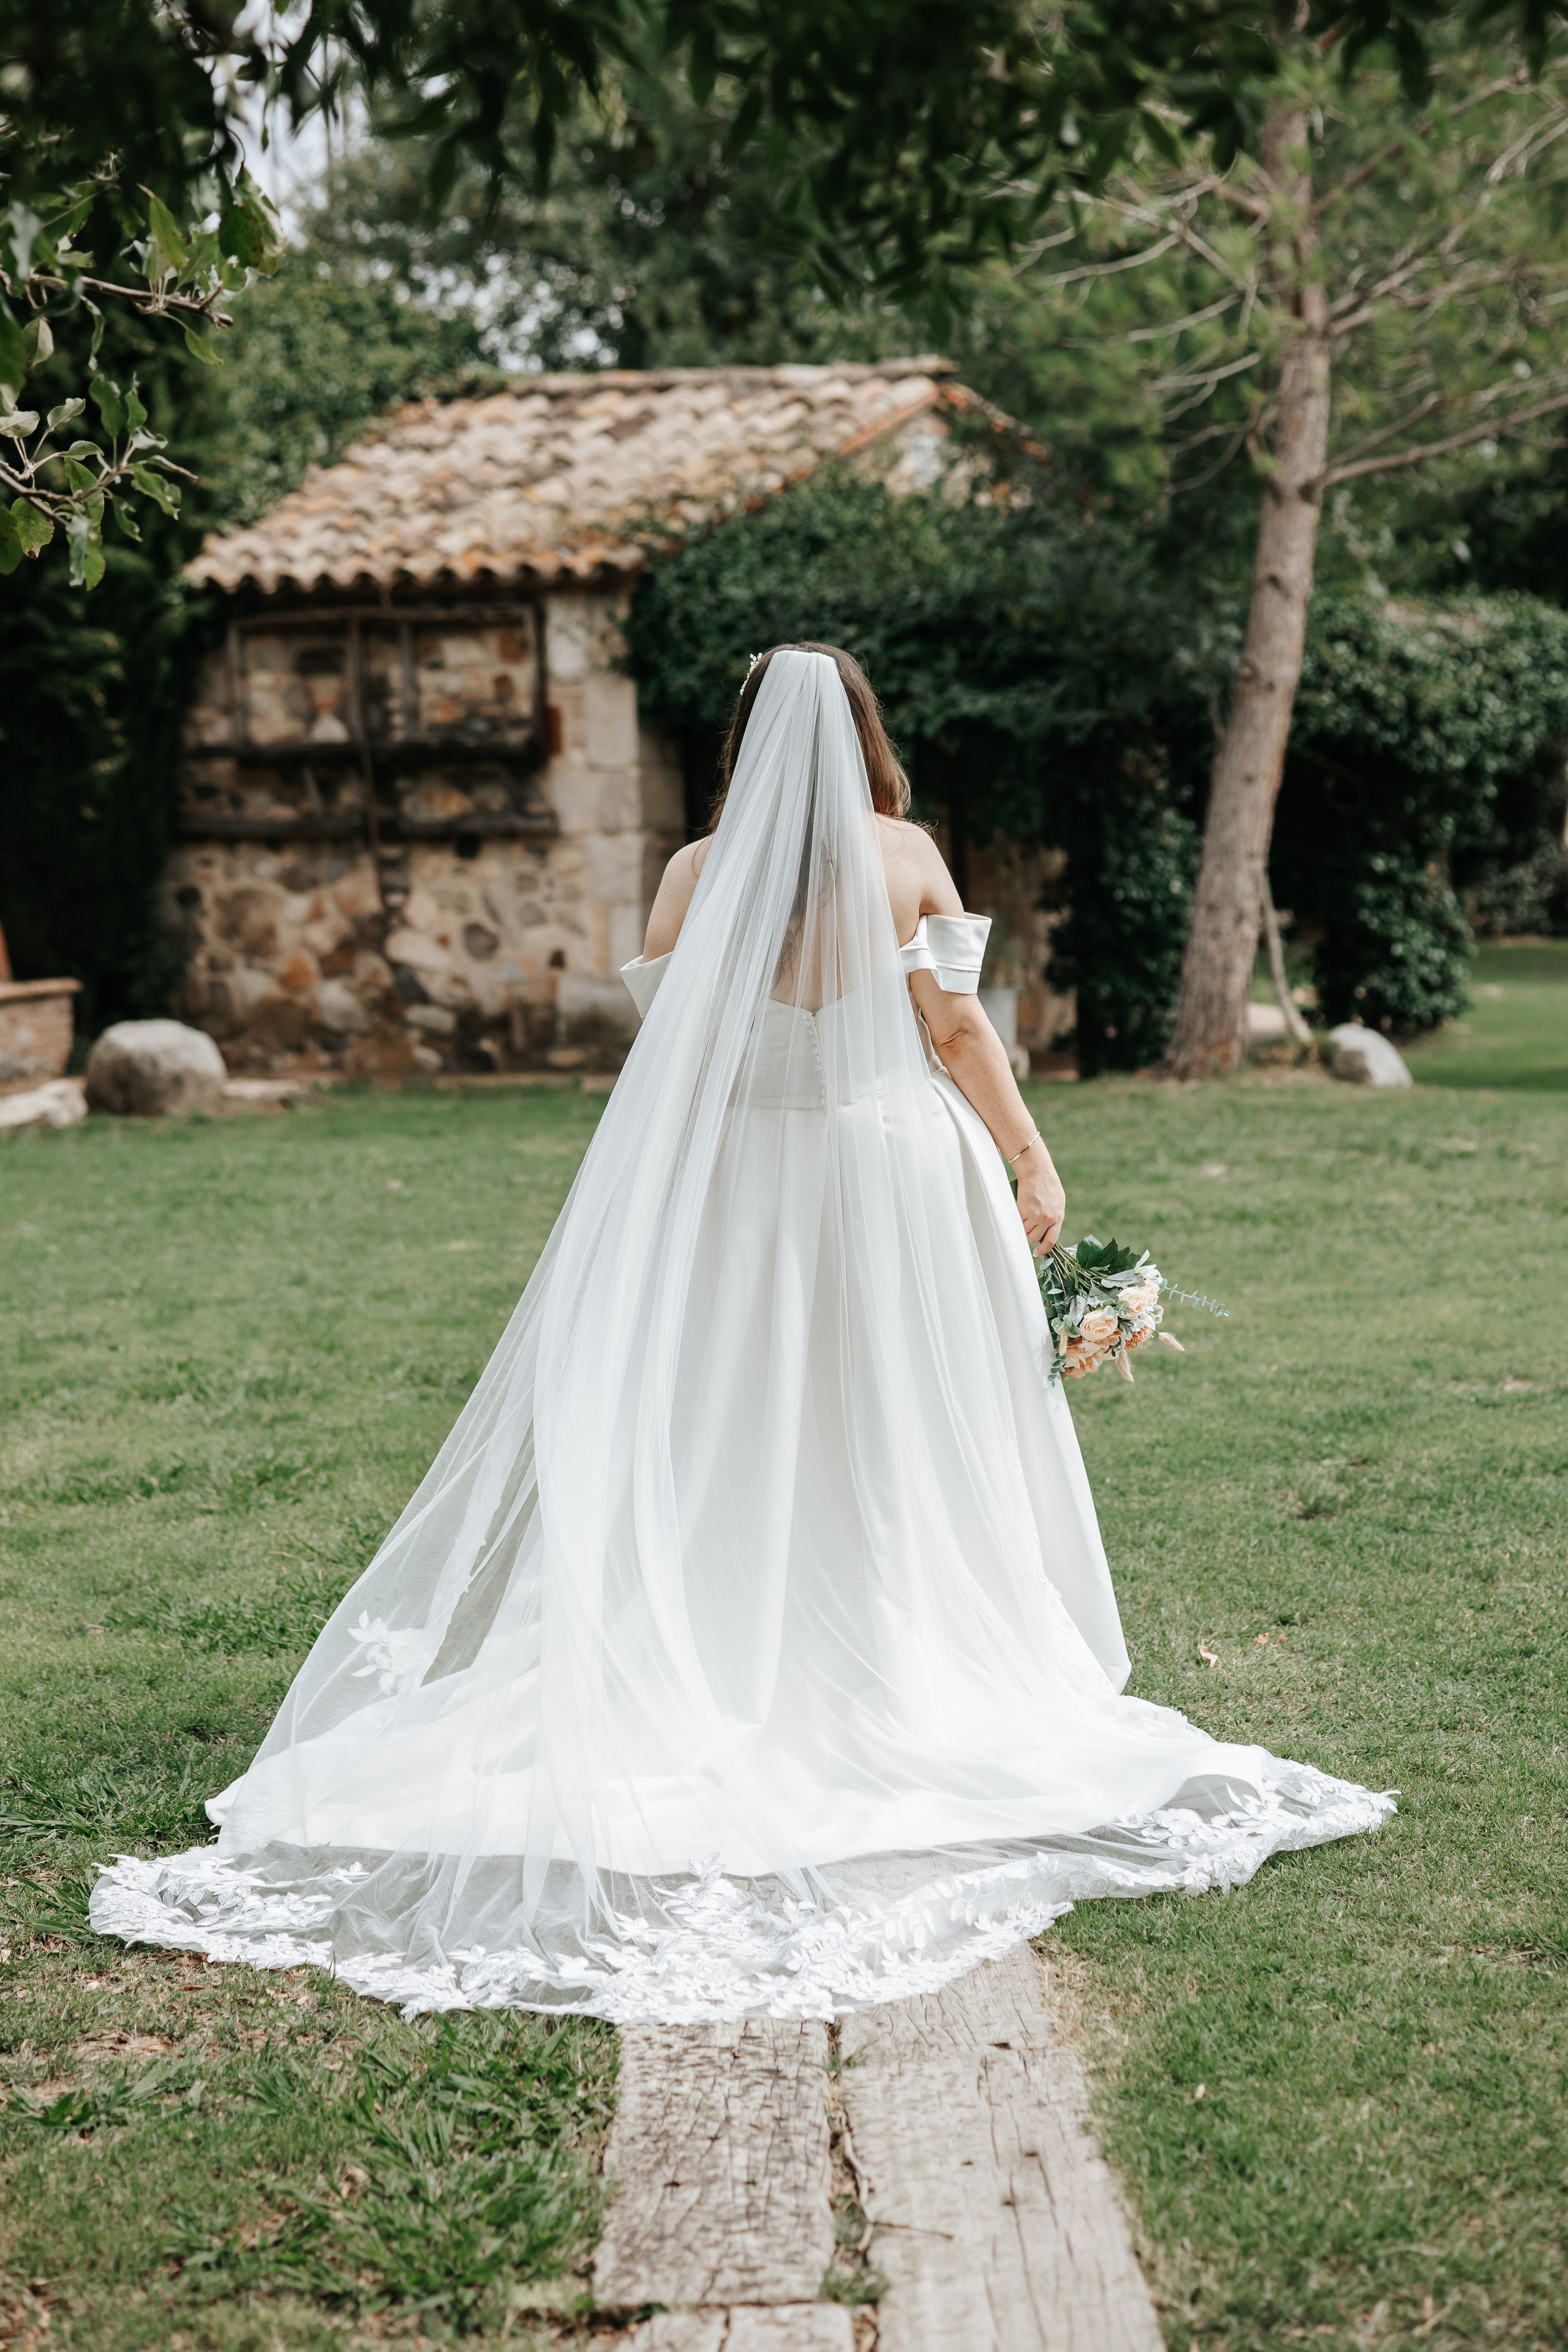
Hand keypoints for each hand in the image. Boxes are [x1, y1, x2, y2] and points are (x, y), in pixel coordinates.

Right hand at [1015, 1139, 1064, 1256]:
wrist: (1037, 1170)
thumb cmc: (1047, 1183)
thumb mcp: (1057, 1201)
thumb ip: (1053, 1216)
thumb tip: (1046, 1229)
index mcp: (1058, 1216)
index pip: (1052, 1240)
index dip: (1044, 1249)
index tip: (1037, 1253)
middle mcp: (1048, 1218)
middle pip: (1035, 1238)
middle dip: (1029, 1234)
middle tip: (1027, 1224)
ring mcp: (1036, 1216)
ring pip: (1025, 1231)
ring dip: (1022, 1225)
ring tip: (1025, 1212)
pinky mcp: (1024, 1211)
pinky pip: (1017, 1222)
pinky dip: (1017, 1217)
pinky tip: (1021, 1206)